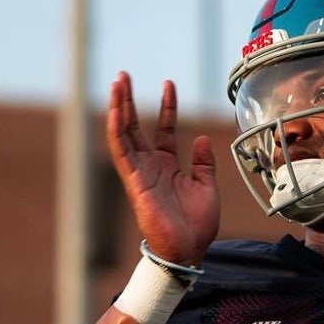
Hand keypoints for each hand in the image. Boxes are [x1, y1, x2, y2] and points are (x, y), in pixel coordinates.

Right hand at [105, 72, 219, 265]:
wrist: (189, 249)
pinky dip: (118, 131)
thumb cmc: (197, 224)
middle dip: (130, 101)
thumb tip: (204, 138)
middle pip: (136, 126)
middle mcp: (151, 166)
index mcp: (168, 166)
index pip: (165, 129)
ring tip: (117, 83)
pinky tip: (117, 111)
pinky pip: (122, 152)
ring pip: (124, 134)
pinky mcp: (134, 182)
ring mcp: (140, 172)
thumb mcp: (207, 186)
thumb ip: (204, 163)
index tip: (168, 84)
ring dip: (119, 108)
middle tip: (123, 75)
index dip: (167, 106)